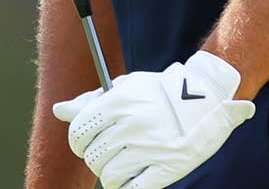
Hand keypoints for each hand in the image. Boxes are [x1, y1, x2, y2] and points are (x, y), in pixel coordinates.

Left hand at [52, 51, 255, 188]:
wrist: (209, 98)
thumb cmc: (161, 93)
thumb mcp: (128, 88)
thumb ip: (91, 101)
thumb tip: (59, 110)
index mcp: (119, 101)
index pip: (78, 132)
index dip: (79, 141)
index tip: (88, 143)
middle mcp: (131, 124)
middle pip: (92, 157)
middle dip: (99, 158)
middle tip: (115, 150)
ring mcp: (149, 148)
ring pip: (109, 177)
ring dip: (115, 174)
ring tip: (130, 162)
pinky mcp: (167, 167)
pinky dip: (129, 186)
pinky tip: (138, 175)